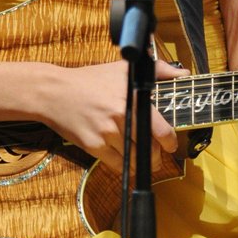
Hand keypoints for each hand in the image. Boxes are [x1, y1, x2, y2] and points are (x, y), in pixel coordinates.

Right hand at [46, 58, 185, 173]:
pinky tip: (127, 162)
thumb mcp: (122, 69)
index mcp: (133, 99)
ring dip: (141, 163)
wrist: (54, 92)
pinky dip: (125, 167)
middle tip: (157, 154)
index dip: (170, 142)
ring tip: (142, 159)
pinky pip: (117, 165)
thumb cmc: (90, 80)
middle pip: (149, 149)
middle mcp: (121, 118)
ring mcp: (107, 134)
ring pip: (134, 159)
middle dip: (156, 156)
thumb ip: (158, 70)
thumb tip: (182, 75)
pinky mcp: (93, 146)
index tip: (171, 145)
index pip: (161, 130)